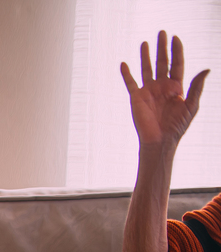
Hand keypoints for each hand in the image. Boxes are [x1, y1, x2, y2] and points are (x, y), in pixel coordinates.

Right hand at [121, 31, 208, 148]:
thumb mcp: (191, 105)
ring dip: (145, 56)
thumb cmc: (177, 126)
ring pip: (146, 69)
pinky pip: (130, 83)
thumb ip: (197, 87)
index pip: (177, 64)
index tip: (176, 38)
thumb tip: (206, 69)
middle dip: (162, 48)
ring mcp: (148, 91)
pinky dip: (126, 74)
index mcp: (176, 87)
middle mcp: (162, 86)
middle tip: (162, 33)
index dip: (177, 51)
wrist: (160, 140)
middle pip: (162, 62)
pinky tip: (124, 64)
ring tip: (145, 43)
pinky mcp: (136, 98)